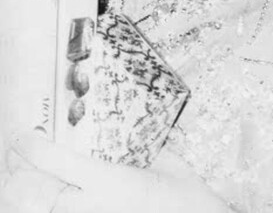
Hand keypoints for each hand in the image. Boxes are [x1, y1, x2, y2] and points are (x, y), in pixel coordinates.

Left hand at [2, 134, 230, 212]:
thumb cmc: (187, 197)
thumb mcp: (168, 164)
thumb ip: (146, 149)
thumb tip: (134, 136)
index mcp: (110, 181)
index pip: (55, 161)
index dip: (31, 147)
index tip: (22, 135)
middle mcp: (93, 205)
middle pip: (37, 190)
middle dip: (20, 172)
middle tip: (18, 157)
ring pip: (44, 209)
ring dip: (31, 194)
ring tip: (25, 178)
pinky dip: (51, 205)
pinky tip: (54, 198)